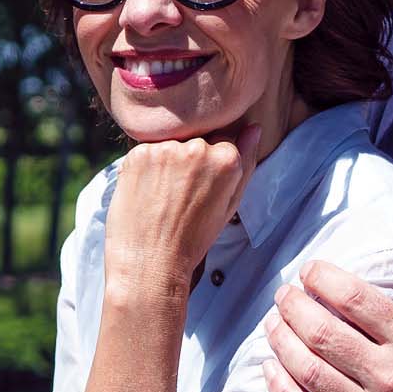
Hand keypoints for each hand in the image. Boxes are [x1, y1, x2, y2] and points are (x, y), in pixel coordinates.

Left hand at [102, 124, 258, 303]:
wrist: (151, 263)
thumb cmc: (192, 239)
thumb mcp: (230, 204)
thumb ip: (246, 162)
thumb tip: (254, 128)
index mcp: (227, 160)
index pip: (222, 140)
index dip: (210, 164)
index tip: (201, 186)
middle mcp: (198, 148)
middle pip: (195, 139)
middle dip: (188, 160)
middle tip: (179, 195)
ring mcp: (166, 149)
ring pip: (169, 143)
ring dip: (166, 161)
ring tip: (162, 196)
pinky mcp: (138, 154)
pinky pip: (145, 150)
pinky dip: (144, 167)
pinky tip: (146, 193)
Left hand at [263, 230, 392, 391]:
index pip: (353, 299)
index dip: (322, 279)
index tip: (308, 270)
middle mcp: (390, 377)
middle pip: (322, 334)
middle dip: (292, 307)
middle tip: (282, 295)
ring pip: (309, 373)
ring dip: (281, 343)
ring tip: (271, 324)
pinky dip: (282, 391)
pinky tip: (270, 369)